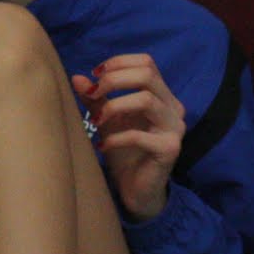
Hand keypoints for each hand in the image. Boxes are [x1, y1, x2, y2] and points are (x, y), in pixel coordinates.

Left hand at [71, 53, 185, 219]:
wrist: (136, 190)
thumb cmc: (124, 152)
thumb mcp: (107, 120)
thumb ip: (97, 99)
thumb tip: (78, 78)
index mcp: (163, 96)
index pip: (147, 63)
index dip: (119, 63)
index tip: (95, 75)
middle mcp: (173, 108)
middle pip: (147, 75)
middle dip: (114, 80)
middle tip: (93, 95)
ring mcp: (175, 128)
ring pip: (146, 100)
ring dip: (114, 107)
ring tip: (96, 121)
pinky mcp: (169, 149)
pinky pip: (140, 136)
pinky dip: (116, 138)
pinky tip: (102, 147)